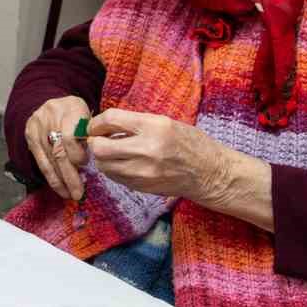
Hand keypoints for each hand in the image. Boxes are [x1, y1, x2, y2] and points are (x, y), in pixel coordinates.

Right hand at [23, 96, 91, 199]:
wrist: (53, 101)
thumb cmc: (77, 112)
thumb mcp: (88, 115)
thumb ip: (90, 133)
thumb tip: (95, 157)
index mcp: (70, 108)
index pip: (70, 137)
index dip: (77, 154)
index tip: (86, 164)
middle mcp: (50, 117)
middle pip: (58, 151)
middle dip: (69, 175)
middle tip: (78, 193)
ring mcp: (37, 127)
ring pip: (49, 159)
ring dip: (60, 180)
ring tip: (69, 195)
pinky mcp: (30, 137)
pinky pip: (40, 161)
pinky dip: (51, 177)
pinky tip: (59, 188)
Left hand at [83, 109, 237, 203]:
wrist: (210, 173)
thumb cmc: (188, 142)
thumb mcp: (164, 122)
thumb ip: (134, 123)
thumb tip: (104, 125)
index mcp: (154, 127)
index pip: (111, 119)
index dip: (97, 122)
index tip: (96, 125)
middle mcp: (147, 150)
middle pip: (100, 148)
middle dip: (96, 143)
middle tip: (101, 140)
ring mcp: (144, 172)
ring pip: (104, 166)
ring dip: (103, 158)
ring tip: (115, 152)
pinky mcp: (142, 187)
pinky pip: (115, 178)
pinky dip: (114, 170)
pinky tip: (125, 163)